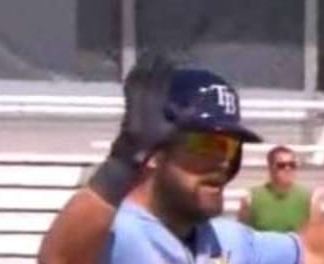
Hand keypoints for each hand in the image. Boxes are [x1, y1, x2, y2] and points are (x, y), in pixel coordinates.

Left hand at [109, 55, 176, 171]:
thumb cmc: (152, 143)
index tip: (173, 58)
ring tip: (149, 54)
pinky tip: (136, 68)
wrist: (129, 151)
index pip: (162, 81)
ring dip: (144, 64)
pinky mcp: (127, 101)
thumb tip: (197, 105)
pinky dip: (133, 74)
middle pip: (150, 75)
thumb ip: (184, 118)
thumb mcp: (172, 132)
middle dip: (156, 62)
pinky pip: (130, 83)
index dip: (167, 69)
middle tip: (162, 52)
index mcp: (155, 103)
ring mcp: (133, 98)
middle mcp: (143, 97)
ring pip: (139, 76)